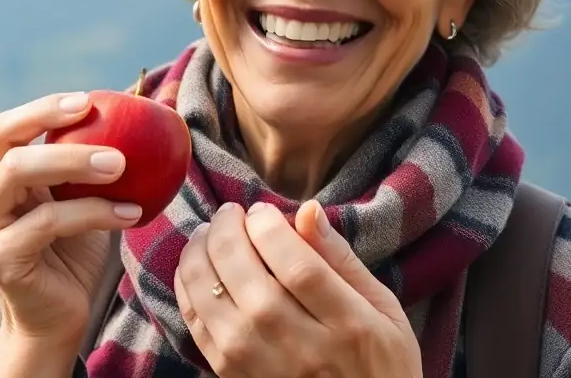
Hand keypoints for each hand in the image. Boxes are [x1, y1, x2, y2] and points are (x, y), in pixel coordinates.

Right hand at [0, 92, 144, 345]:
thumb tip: (140, 111)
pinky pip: (48, 221)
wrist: (57, 321)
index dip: (41, 109)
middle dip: (52, 125)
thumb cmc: (72, 256)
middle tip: (101, 124)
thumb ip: (91, 165)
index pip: (4, 130)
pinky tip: (131, 213)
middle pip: (5, 144)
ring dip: (74, 163)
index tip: (88, 100)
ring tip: (122, 167)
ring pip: (18, 174)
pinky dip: (94, 212)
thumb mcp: (82, 201)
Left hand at [174, 201, 421, 377]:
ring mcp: (260, 365)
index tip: (261, 209)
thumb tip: (307, 210)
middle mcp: (299, 346)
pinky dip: (187, 288)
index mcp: (347, 324)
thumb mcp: (383, 309)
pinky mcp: (232, 377)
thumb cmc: (380, 363)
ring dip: (199, 255)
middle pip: (246, 276)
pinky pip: (196, 325)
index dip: (268, 226)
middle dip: (226, 231)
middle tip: (228, 213)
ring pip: (211, 297)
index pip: (295, 264)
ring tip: (207, 234)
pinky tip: (195, 268)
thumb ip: (341, 259)